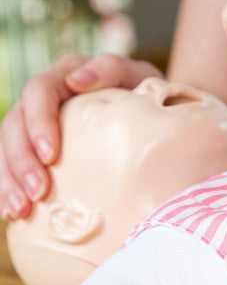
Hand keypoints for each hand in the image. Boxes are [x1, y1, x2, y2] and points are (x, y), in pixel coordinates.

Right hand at [0, 53, 161, 220]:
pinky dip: (10, 189)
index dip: (39, 123)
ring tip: (19, 211)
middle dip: (22, 161)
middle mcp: (46, 99)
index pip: (39, 93)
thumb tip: (76, 81)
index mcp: (64, 76)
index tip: (51, 156)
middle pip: (16, 124)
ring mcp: (39, 124)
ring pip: (8, 148)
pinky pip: (15, 166)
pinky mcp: (40, 148)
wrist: (155, 113)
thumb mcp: (138, 76)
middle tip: (37, 193)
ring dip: (10, 181)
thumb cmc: (146, 94)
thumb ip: (111, 70)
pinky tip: (13, 214)